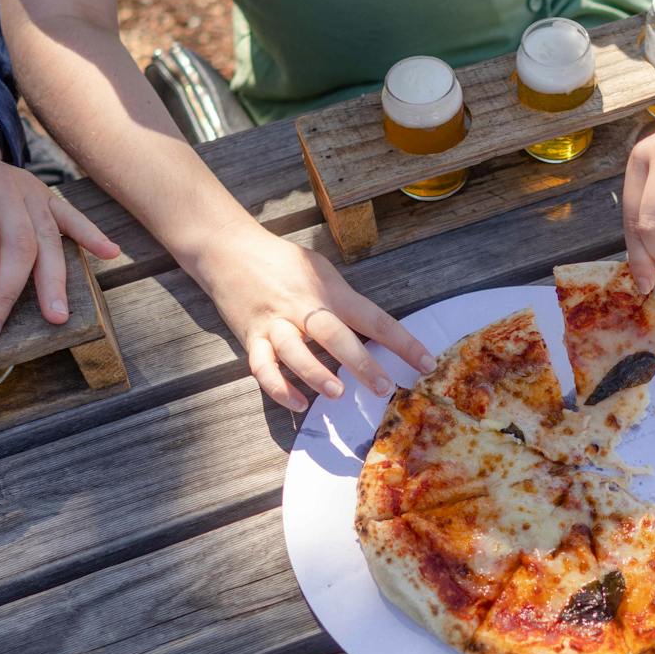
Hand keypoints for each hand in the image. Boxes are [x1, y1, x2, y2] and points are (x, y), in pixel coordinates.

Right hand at [193, 222, 434, 411]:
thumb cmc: (282, 262)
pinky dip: (279, 388)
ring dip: (315, 373)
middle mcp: (303, 308)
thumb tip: (373, 330)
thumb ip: (343, 300)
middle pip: (334, 335)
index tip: (427, 363)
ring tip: (336, 393)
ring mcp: (275, 324)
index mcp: (329, 292)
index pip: (373, 318)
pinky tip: (299, 405)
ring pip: (294, 351)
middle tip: (383, 387)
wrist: (226, 248)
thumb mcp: (320, 270)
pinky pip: (262, 367)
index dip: (403, 342)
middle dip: (360, 362)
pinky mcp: (251, 337)